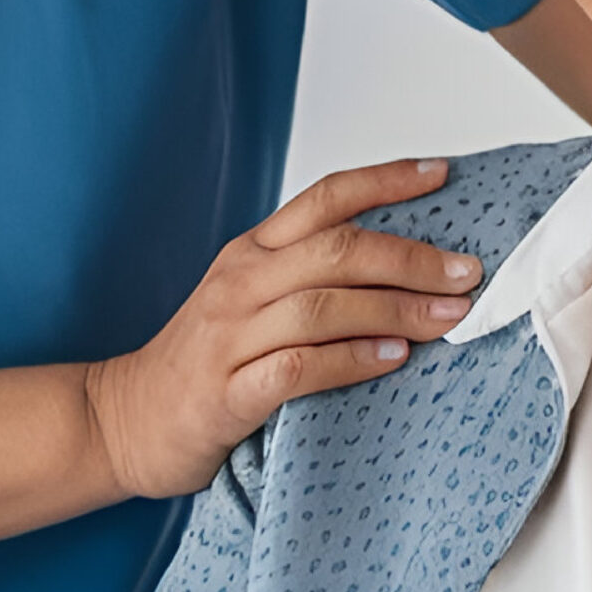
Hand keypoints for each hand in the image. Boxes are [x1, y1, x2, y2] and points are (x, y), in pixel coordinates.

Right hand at [84, 159, 482, 498]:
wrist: (124, 418)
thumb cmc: (201, 361)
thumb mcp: (250, 300)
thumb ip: (311, 279)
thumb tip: (405, 268)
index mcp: (252, 252)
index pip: (325, 198)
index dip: (385, 180)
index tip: (442, 173)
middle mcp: (241, 282)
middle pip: (337, 249)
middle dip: (411, 257)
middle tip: (466, 273)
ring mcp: (231, 336)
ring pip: (323, 305)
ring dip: (395, 308)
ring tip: (449, 318)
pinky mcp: (227, 392)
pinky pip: (298, 367)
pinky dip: (351, 360)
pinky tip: (392, 360)